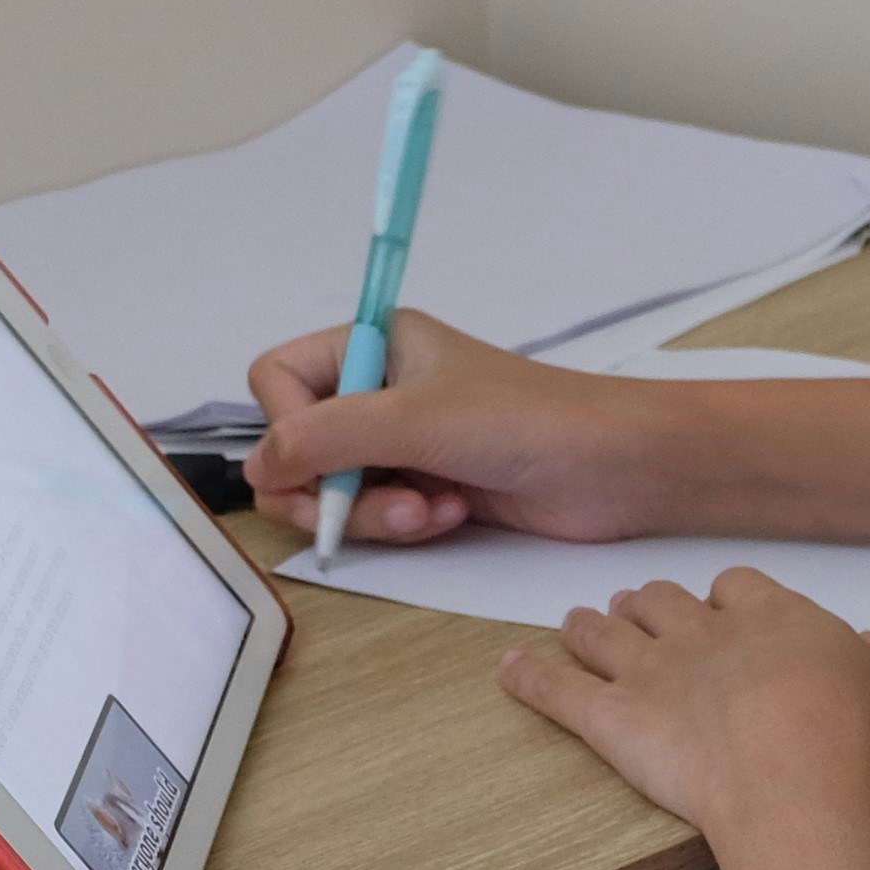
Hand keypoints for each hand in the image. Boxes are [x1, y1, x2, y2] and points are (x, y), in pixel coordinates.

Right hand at [243, 309, 679, 543]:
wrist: (615, 468)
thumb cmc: (524, 421)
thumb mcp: (413, 419)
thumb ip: (323, 438)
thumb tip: (254, 468)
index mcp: (371, 342)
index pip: (275, 379)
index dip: (288, 427)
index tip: (329, 456)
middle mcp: (377, 388)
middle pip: (294, 446)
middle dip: (333, 489)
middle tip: (385, 505)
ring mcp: (399, 443)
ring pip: (330, 493)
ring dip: (373, 514)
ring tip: (429, 513)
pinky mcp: (422, 489)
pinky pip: (372, 518)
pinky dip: (402, 526)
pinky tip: (452, 517)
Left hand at [496, 568, 869, 844]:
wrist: (796, 767)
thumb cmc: (849, 726)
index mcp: (766, 614)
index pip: (732, 587)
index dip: (723, 599)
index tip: (720, 609)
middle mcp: (699, 633)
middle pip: (660, 602)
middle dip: (648, 606)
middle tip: (638, 611)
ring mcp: (649, 672)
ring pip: (604, 633)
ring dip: (588, 626)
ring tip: (575, 623)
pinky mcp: (609, 718)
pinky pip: (555, 689)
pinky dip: (526, 677)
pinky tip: (506, 668)